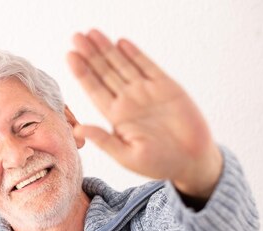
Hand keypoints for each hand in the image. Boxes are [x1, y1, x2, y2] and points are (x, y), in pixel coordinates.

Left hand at [67, 29, 222, 198]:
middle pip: (105, 73)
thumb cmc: (158, 163)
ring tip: (93, 34)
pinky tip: (121, 43)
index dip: (82, 73)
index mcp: (116, 117)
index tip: (70, 56)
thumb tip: (78, 130)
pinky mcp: (166, 87)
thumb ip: (104, 140)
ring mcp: (146, 92)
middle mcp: (128, 101)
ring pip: (122, 66)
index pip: (94, 90)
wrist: (191, 161)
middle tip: (77, 37)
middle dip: (91, 55)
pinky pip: (147, 67)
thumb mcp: (127, 156)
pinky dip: (135, 55)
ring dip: (108, 50)